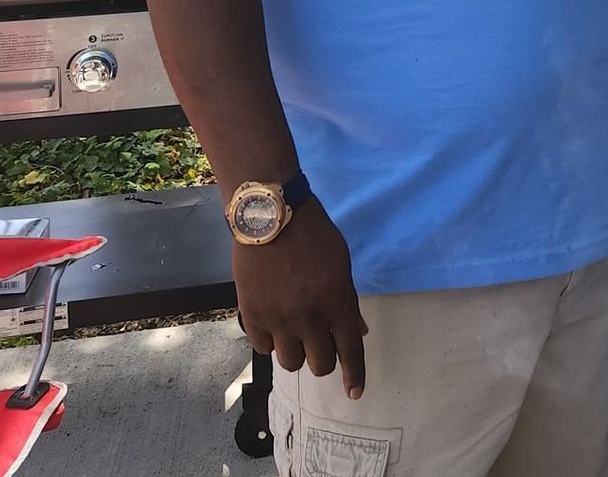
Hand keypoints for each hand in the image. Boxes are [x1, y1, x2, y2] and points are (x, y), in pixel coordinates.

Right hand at [234, 198, 368, 398]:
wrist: (270, 214)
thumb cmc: (312, 232)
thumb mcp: (341, 262)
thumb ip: (346, 300)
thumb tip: (355, 331)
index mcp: (337, 302)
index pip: (350, 352)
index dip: (354, 376)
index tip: (354, 393)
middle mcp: (310, 318)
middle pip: (320, 365)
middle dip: (322, 358)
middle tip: (317, 343)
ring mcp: (279, 319)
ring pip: (290, 362)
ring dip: (295, 350)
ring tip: (291, 332)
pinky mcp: (252, 315)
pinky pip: (262, 348)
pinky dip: (269, 340)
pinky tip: (271, 323)